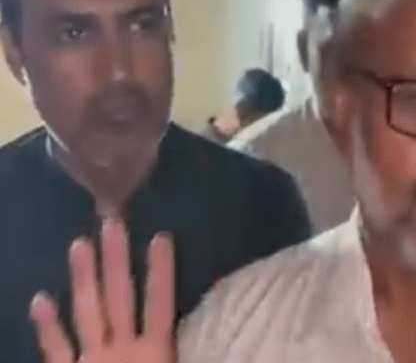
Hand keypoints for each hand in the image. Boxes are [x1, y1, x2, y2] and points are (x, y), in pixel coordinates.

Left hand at [30, 221, 175, 362]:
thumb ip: (188, 348)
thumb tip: (219, 321)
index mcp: (156, 351)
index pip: (161, 304)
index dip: (162, 271)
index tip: (161, 237)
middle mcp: (122, 348)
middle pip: (119, 298)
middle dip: (116, 260)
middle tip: (111, 223)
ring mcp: (90, 358)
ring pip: (87, 313)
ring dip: (83, 278)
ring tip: (78, 244)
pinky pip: (54, 347)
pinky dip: (47, 325)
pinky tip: (39, 299)